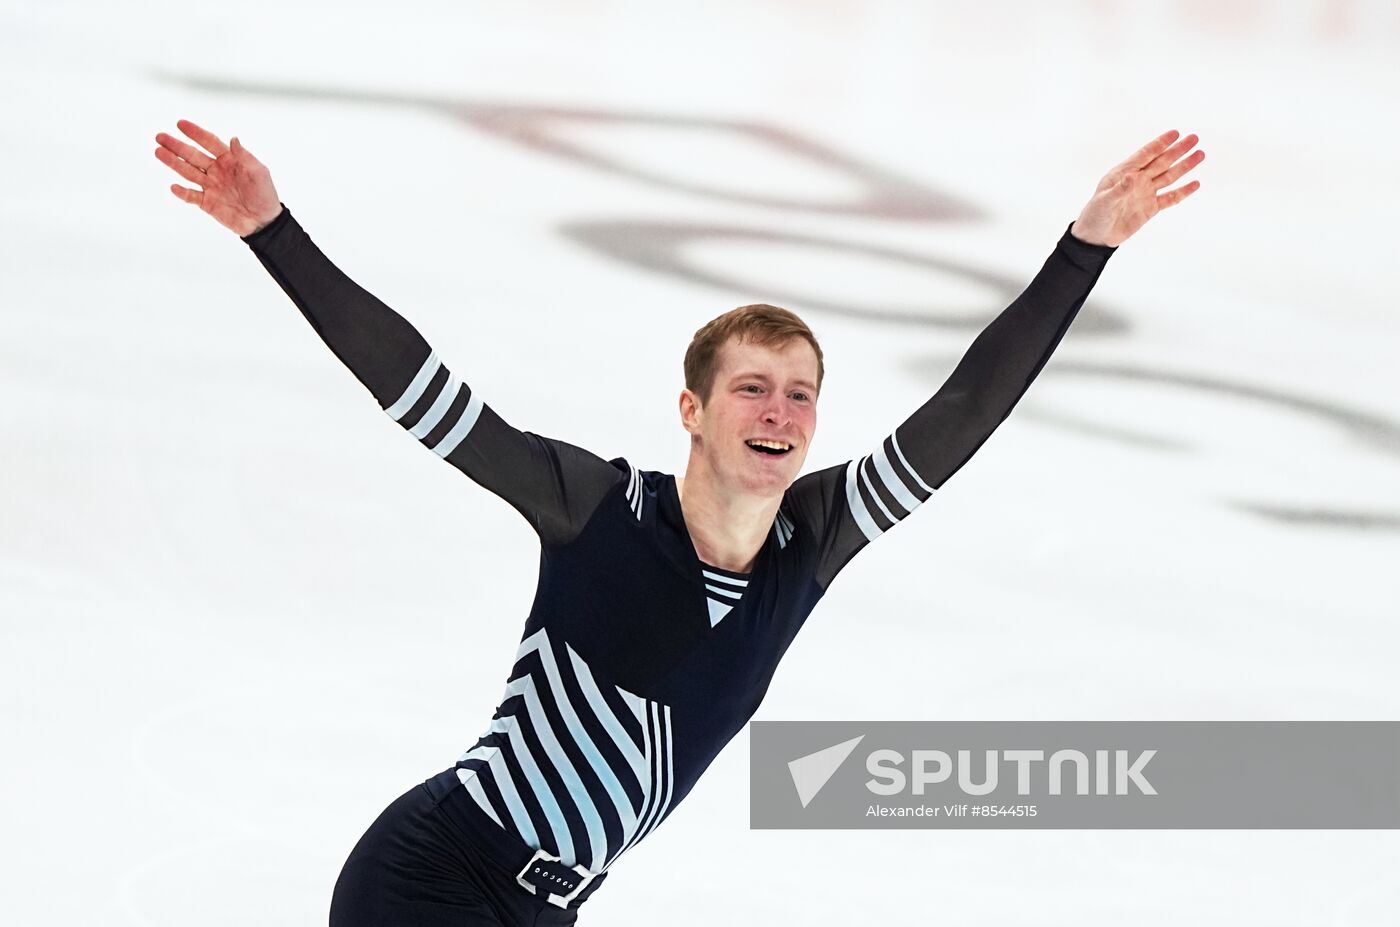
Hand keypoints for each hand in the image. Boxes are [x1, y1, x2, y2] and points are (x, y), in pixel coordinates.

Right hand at [154, 119, 282, 236]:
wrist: (264, 222)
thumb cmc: (264, 194)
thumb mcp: (259, 172)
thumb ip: (244, 156)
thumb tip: (234, 139)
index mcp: (229, 160)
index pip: (209, 142)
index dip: (196, 133)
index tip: (180, 124)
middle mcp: (216, 170)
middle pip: (193, 155)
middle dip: (176, 146)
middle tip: (160, 137)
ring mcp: (210, 186)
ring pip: (188, 172)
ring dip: (173, 162)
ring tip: (158, 151)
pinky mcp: (207, 203)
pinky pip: (191, 196)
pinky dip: (182, 193)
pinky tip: (173, 187)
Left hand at [1070, 129, 1203, 246]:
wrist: (1097, 236)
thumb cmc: (1096, 214)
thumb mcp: (1105, 201)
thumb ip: (1120, 189)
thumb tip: (1132, 176)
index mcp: (1125, 173)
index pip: (1146, 154)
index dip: (1160, 144)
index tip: (1176, 133)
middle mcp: (1138, 180)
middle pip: (1162, 162)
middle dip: (1178, 150)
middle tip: (1195, 138)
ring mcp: (1146, 193)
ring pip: (1169, 177)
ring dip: (1184, 166)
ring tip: (1200, 154)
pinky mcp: (1151, 208)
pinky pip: (1170, 198)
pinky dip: (1183, 191)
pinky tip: (1195, 184)